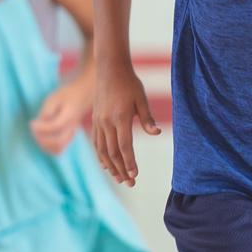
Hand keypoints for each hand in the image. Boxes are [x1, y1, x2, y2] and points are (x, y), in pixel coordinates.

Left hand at [31, 85, 87, 155]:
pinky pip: (58, 150)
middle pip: (58, 141)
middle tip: (34, 128)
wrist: (81, 97)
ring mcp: (71, 134)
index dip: (41, 127)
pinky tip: (42, 137)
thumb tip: (41, 121)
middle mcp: (72, 127)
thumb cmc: (65, 96)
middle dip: (42, 138)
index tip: (32, 122)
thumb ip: (47, 110)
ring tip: (37, 133)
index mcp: (69, 115)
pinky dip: (48, 148)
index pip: (56, 126)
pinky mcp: (68, 138)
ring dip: (44, 144)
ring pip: (58, 149)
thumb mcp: (54, 98)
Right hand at [93, 64, 159, 186]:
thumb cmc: (129, 82)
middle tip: (131, 183)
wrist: (109, 68)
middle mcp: (107, 122)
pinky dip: (101, 156)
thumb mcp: (141, 98)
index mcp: (120, 117)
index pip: (124, 146)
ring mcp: (99, 122)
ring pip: (102, 150)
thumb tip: (156, 133)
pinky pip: (96, 143)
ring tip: (120, 179)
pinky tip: (106, 166)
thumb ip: (147, 118)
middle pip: (113, 152)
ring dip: (111, 167)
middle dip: (122, 169)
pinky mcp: (95, 120)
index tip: (135, 175)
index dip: (129, 162)